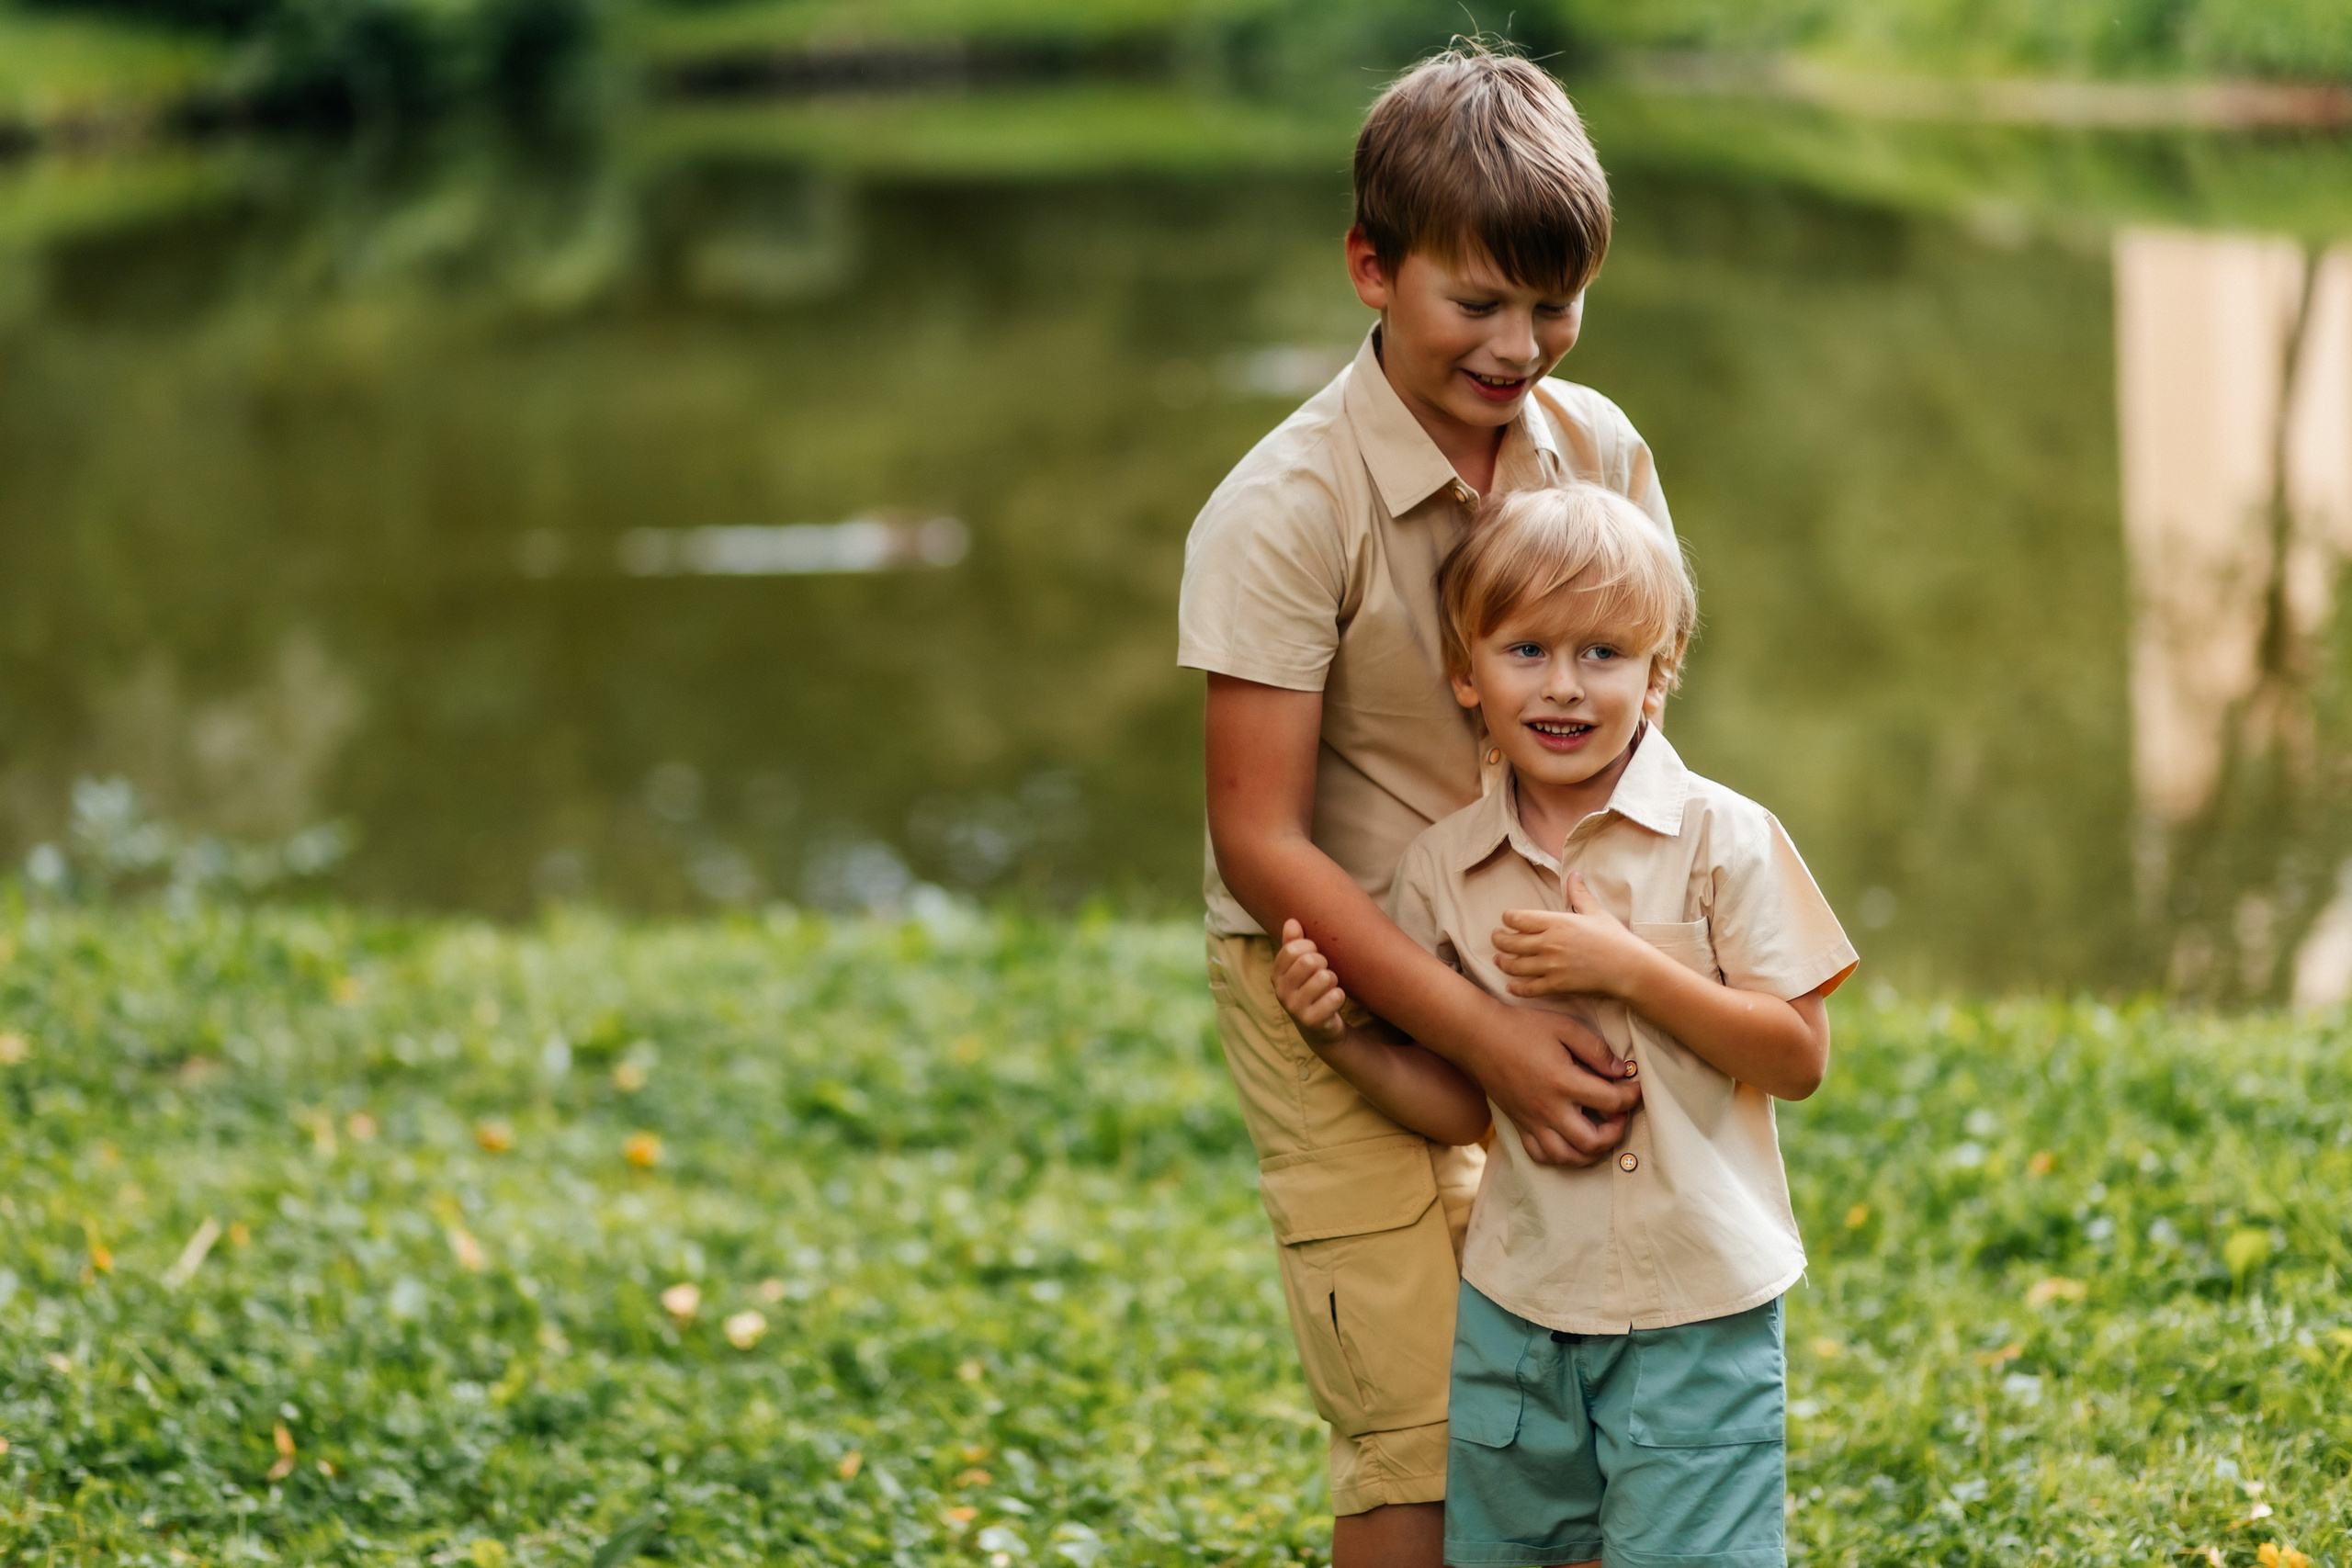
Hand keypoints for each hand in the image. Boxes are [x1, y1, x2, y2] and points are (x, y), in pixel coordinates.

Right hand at [1272, 919, 1347, 1044]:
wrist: (1320, 1027)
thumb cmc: (1310, 988)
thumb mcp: (1299, 966)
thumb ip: (1294, 943)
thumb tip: (1292, 921)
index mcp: (1276, 975)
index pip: (1293, 948)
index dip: (1310, 947)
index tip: (1314, 954)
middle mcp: (1281, 992)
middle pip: (1310, 961)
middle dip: (1324, 963)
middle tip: (1323, 972)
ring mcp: (1295, 1008)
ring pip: (1325, 978)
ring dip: (1333, 980)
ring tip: (1328, 988)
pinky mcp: (1312, 1021)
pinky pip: (1336, 996)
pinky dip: (1339, 996)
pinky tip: (1333, 1002)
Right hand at [1474, 1002, 1641, 1165]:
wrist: (1478, 1036)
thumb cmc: (1522, 1027)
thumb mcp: (1564, 1027)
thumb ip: (1596, 1050)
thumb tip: (1621, 1072)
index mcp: (1563, 1082)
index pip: (1611, 1102)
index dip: (1631, 1096)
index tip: (1635, 1087)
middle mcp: (1548, 1109)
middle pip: (1593, 1141)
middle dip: (1616, 1132)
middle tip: (1620, 1115)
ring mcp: (1532, 1121)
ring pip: (1568, 1157)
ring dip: (1592, 1151)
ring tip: (1600, 1132)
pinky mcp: (1519, 1125)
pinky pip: (1542, 1155)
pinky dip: (1561, 1156)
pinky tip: (1571, 1140)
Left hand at [1492, 874, 1655, 999]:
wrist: (1628, 967)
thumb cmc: (1613, 938)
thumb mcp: (1595, 912)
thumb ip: (1579, 894)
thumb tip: (1574, 874)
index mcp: (1556, 922)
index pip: (1518, 919)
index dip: (1508, 919)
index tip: (1507, 920)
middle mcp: (1549, 943)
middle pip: (1510, 942)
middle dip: (1499, 940)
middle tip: (1497, 939)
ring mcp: (1551, 966)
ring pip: (1514, 966)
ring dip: (1503, 963)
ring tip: (1499, 960)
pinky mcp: (1557, 985)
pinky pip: (1529, 988)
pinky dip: (1517, 988)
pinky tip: (1511, 987)